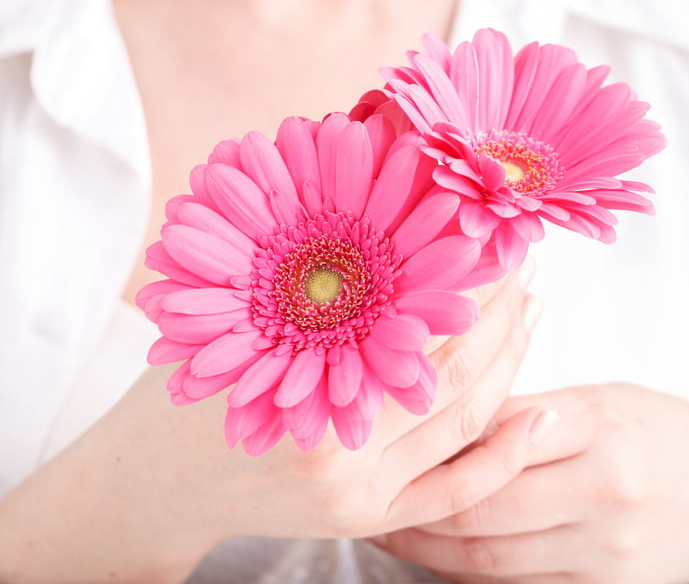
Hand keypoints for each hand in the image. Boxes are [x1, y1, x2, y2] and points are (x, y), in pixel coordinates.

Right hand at [0, 266, 544, 583]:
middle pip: (453, 372)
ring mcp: (359, 496)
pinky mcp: (369, 519)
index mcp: (297, 396)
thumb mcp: (221, 320)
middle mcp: (338, 455)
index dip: (463, 274)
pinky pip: (456, 493)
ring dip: (510, 359)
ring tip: (529, 306)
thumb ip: (293, 271)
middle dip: (497, 308)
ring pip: (465, 423)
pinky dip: (504, 456)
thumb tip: (353, 168)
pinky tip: (541, 415)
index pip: (414, 324)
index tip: (487, 228)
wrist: (146, 490)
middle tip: (520, 258)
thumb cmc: (178, 392)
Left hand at [378, 383, 688, 583]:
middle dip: (416, 513)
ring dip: (432, 551)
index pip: (491, 440)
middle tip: (374, 504)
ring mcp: (610, 550)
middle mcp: (606, 490)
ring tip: (393, 533)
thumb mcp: (604, 400)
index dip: (430, 451)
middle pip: (481, 509)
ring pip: (492, 559)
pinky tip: (444, 559)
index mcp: (600, 425)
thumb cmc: (665, 434)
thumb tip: (444, 418)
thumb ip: (528, 411)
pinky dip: (473, 577)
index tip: (388, 451)